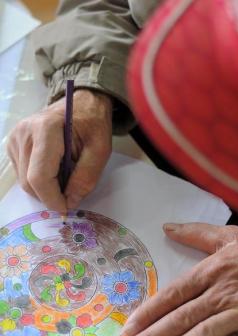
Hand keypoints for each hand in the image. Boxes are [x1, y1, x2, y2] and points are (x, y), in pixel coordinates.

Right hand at [7, 89, 112, 213]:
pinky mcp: (13, 144)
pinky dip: (40, 180)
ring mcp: (15, 138)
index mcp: (45, 130)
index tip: (67, 208)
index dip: (52, 198)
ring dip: (46, 188)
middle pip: (29, 182)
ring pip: (24, 180)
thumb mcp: (100, 149)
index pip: (39, 176)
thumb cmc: (93, 123)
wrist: (82, 103)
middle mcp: (23, 133)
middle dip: (51, 195)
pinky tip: (56, 169)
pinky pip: (23, 173)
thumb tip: (71, 201)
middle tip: (72, 192)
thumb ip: (86, 176)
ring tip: (66, 175)